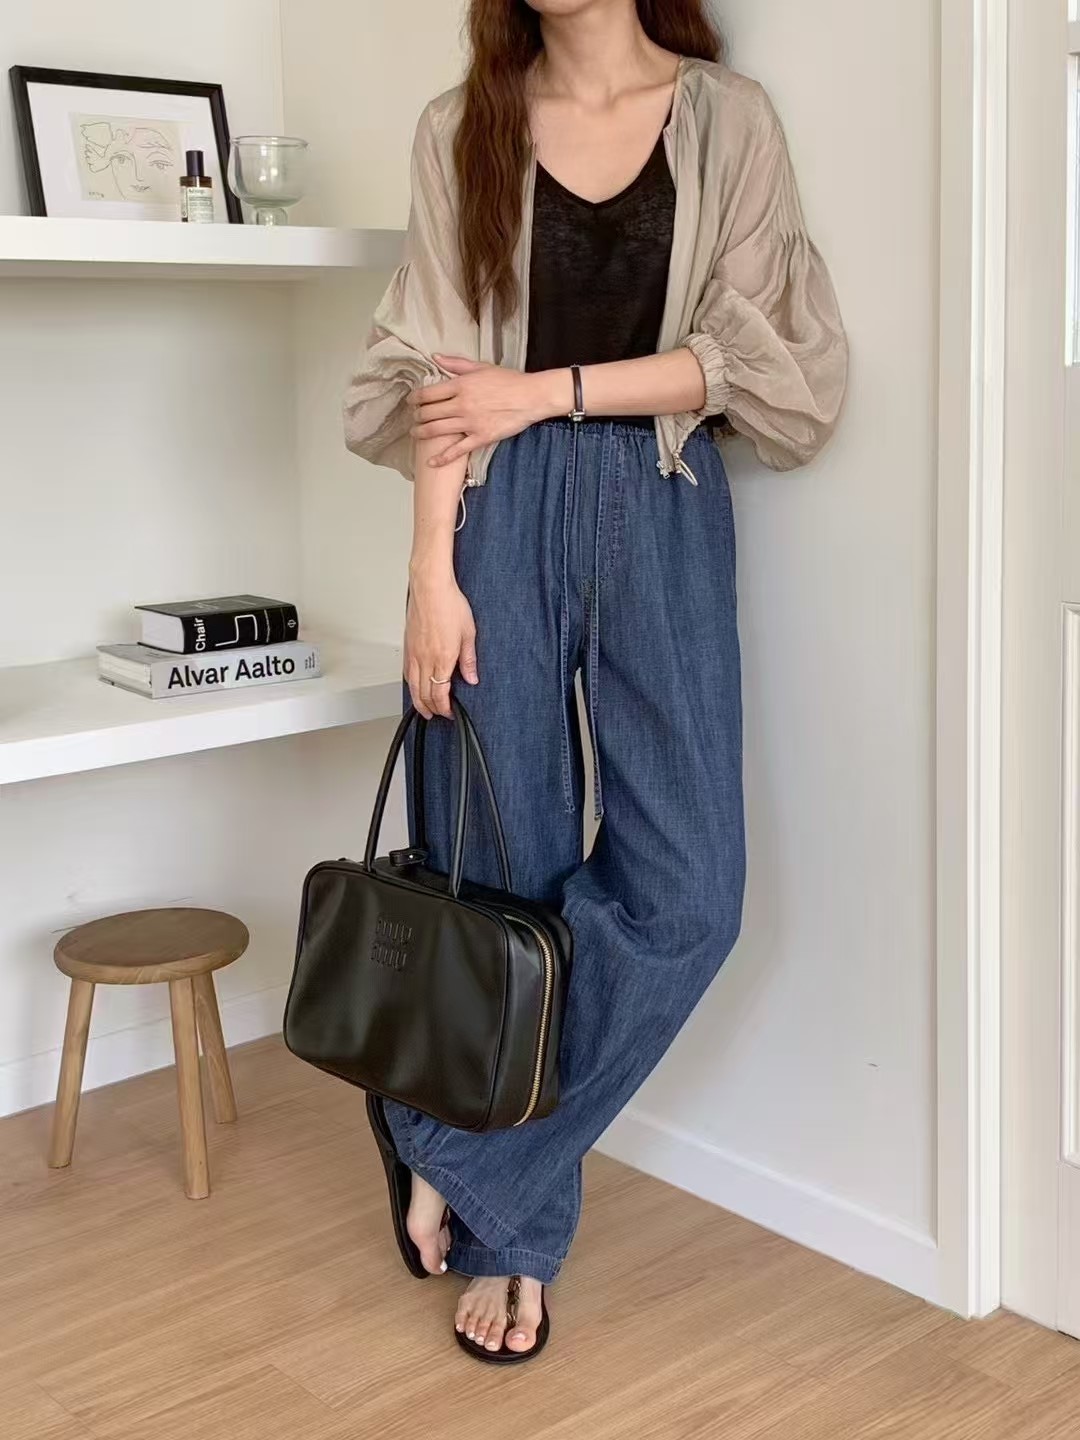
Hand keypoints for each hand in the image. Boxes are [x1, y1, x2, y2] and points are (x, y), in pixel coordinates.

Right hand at [404, 568, 478, 718]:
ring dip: (418, 701)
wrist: (430, 587)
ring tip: (424, 708)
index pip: (439, 694)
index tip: (449, 712)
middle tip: (436, 715)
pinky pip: (407, 672)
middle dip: (430, 709)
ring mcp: (413, 653)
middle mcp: (424, 659)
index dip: (444, 708)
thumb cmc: (449, 604)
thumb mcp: (468, 633)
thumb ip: (469, 659)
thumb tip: (471, 678)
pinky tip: (415, 685)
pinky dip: (411, 685)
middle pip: (423, 695)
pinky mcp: (408, 645)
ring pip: (412, 686)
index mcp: (442, 659)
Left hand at [408, 355, 567, 466]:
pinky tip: (431, 462)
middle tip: (413, 418)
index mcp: (461, 385)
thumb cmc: (509, 380)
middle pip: (429, 413)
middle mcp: (462, 404)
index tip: (410, 402)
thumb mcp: (481, 367)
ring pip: (437, 430)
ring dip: (422, 433)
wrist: (532, 397)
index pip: (428, 393)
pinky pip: (457, 450)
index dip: (415, 398)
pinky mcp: (481, 437)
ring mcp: (470, 422)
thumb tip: (436, 357)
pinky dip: (442, 457)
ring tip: (415, 433)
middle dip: (417, 416)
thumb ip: (456, 364)